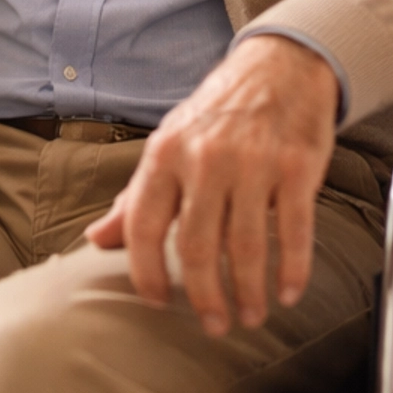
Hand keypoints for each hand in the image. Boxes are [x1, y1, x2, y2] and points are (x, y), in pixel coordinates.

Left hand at [85, 37, 338, 336]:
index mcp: (165, 154)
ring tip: (251, 317)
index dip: (146, 273)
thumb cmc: (218, 113)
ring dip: (249, 292)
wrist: (281, 66)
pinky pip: (295, 230)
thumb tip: (96, 240)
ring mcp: (255, 162)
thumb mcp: (169, 143)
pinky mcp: (297, 166)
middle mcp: (206, 158)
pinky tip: (288, 293)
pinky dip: (292, 269)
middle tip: (214, 326)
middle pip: (197, 247)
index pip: (143, 226)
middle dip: (205, 297)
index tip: (159, 303)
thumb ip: (135, 196)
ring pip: (246, 246)